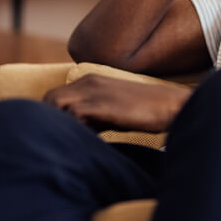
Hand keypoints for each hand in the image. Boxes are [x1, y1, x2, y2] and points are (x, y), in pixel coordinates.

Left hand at [42, 74, 191, 132]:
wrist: (170, 105)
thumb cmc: (145, 111)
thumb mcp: (113, 110)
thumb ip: (92, 116)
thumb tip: (76, 132)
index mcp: (90, 80)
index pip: (54, 96)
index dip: (52, 116)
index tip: (59, 133)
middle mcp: (88, 81)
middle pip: (49, 99)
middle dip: (50, 120)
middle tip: (61, 139)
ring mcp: (93, 91)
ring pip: (55, 105)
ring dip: (59, 124)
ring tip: (73, 140)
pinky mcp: (100, 105)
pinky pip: (72, 115)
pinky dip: (72, 129)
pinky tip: (86, 140)